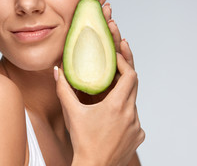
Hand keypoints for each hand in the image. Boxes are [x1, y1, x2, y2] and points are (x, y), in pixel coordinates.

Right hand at [55, 3, 144, 164]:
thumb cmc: (83, 142)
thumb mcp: (71, 113)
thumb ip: (63, 89)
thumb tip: (57, 70)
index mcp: (116, 106)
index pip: (130, 75)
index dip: (124, 62)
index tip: (116, 55)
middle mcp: (130, 114)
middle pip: (134, 84)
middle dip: (126, 70)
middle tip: (118, 57)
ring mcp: (136, 126)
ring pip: (133, 101)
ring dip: (123, 93)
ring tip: (110, 88)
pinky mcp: (138, 136)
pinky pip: (134, 116)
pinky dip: (124, 110)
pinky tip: (112, 114)